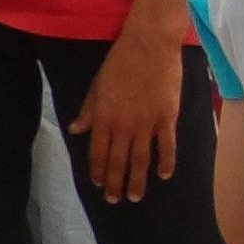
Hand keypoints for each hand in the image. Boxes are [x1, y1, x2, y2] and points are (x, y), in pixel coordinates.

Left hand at [76, 22, 185, 203]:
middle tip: (116, 199)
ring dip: (138, 180)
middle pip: (118, 161)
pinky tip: (164, 174)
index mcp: (103, 118)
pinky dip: (166, 161)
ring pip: (140, 159)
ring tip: (136, 196)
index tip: (100, 185)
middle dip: (116, 183)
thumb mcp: (97, 85)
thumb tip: (76, 130)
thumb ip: (88, 110)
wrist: (149, 43)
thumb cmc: (121, 61)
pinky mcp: (167, 116)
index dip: (98, 171)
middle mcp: (122, 125)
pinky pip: (166, 144)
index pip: (98, 153)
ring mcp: (146, 123)